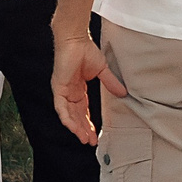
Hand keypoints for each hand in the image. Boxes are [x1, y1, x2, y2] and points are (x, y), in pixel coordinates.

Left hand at [50, 28, 123, 144]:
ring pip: (68, 115)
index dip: (89, 123)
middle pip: (76, 116)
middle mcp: (69, 92)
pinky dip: (67, 118)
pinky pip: (61, 108)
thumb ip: (111, 83)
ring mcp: (62, 91)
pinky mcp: (58, 88)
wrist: (76, 39)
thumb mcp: (102, 71)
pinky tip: (74, 128)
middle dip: (84, 130)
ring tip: (85, 139)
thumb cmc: (86, 50)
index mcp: (77, 89)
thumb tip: (123, 94)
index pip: (83, 111)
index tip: (96, 134)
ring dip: (76, 128)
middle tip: (91, 141)